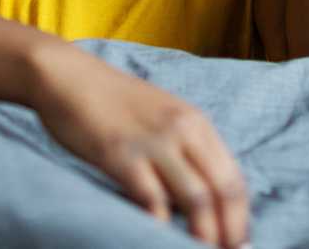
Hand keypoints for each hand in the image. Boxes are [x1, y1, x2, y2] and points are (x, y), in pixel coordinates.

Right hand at [27, 43, 250, 248]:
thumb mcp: (161, 117)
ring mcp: (153, 142)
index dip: (241, 217)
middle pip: (223, 190)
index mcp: (196, 123)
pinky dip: (160, 224)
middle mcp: (182, 130)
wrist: (68, 76)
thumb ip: (183, 150)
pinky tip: (157, 236)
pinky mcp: (121, 154)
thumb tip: (199, 200)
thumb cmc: (111, 102)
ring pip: (196, 198)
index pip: (234, 178)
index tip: (237, 243)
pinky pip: (151, 198)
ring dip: (202, 234)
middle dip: (229, 231)